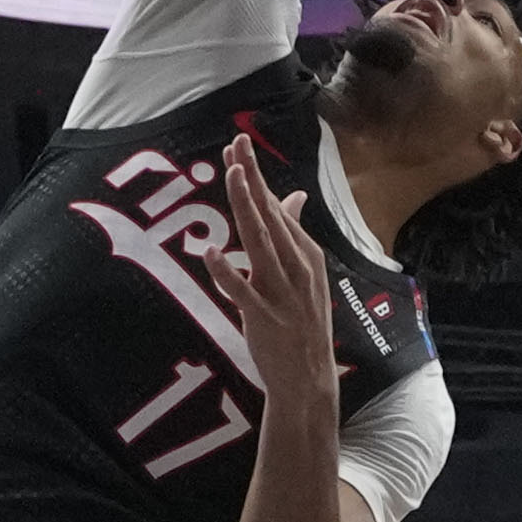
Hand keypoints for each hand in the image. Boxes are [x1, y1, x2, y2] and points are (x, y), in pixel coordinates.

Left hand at [210, 135, 345, 413]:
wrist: (309, 377)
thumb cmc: (303, 323)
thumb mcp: (305, 273)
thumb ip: (294, 233)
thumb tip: (294, 197)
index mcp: (305, 254)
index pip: (277, 207)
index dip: (257, 176)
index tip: (240, 145)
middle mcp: (295, 266)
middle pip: (269, 215)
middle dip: (252, 178)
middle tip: (236, 144)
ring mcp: (280, 291)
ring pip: (260, 242)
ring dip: (246, 207)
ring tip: (232, 175)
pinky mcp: (263, 316)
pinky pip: (242, 291)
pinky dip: (227, 271)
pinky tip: (211, 252)